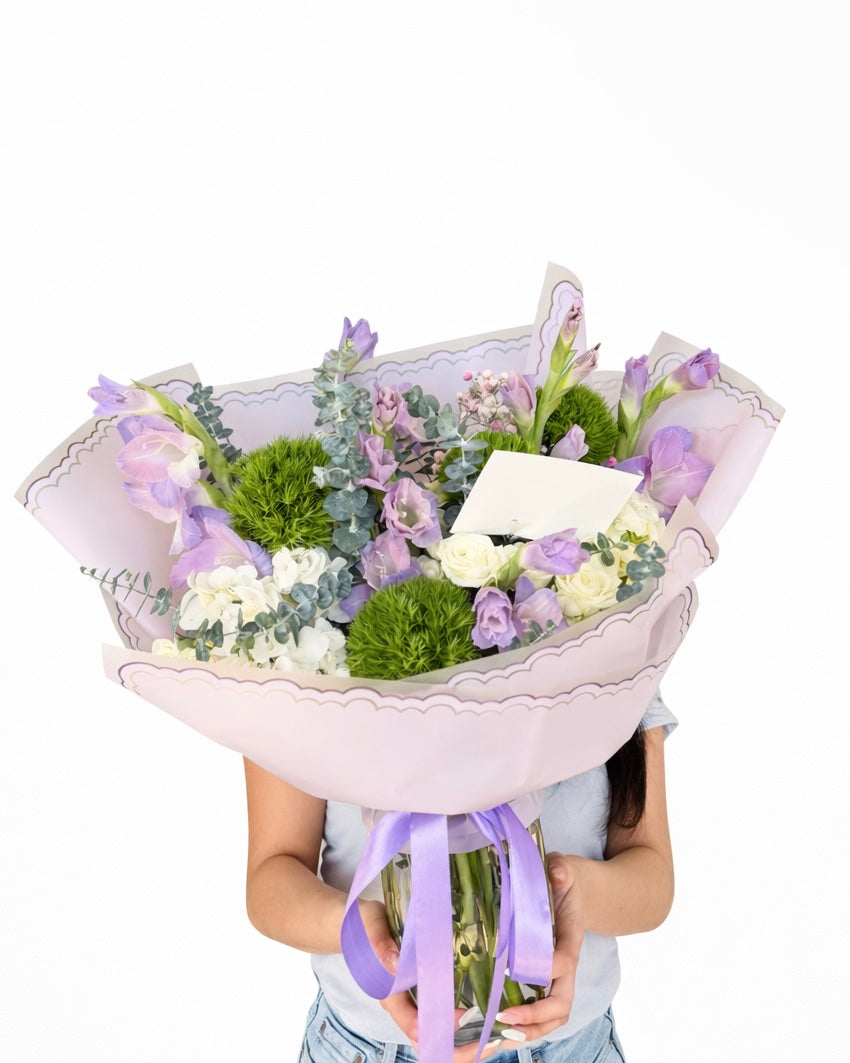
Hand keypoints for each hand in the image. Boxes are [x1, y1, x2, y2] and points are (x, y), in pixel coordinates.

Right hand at [360, 899, 505, 1060]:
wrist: (360, 925)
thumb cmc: (365, 925)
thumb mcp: (372, 927)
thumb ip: (381, 944)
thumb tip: (395, 963)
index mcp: (389, 994)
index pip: (415, 1023)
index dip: (441, 1025)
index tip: (466, 1015)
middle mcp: (400, 1005)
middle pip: (427, 1041)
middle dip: (457, 1048)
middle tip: (489, 1042)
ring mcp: (410, 1003)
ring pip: (434, 1035)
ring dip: (461, 1040)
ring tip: (491, 1036)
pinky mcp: (418, 994)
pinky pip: (438, 1017)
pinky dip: (458, 1024)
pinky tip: (481, 1017)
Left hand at [491, 852, 584, 1043]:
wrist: (582, 891)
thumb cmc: (569, 881)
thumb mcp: (566, 868)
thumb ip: (562, 870)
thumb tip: (557, 871)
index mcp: (570, 937)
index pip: (563, 961)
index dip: (546, 970)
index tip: (517, 972)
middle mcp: (567, 962)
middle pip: (562, 1002)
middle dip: (537, 1017)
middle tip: (505, 1019)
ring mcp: (559, 975)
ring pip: (554, 1015)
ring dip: (530, 1031)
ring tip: (500, 1037)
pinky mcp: (548, 978)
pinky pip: (541, 1009)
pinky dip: (525, 1026)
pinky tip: (500, 1032)